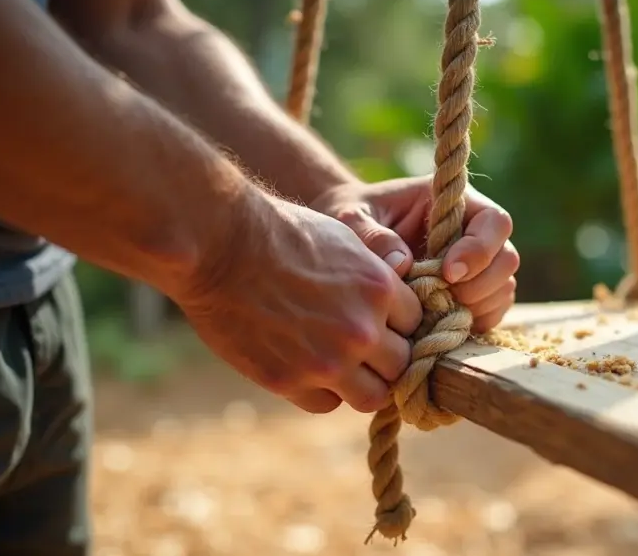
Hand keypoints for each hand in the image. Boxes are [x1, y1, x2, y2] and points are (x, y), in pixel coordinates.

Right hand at [171, 190, 422, 414]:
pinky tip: (307, 369)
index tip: (385, 324)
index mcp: (381, 289)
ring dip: (363, 384)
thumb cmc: (280, 232)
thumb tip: (391, 308)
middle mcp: (362, 330)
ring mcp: (327, 361)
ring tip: (343, 368)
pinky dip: (323, 393)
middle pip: (403, 365)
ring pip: (373, 397)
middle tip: (366, 351)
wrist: (220, 245)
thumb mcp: (345, 242)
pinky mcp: (290, 382)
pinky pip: (327, 404)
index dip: (401, 325)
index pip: (417, 325)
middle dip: (388, 359)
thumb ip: (374, 280)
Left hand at [310, 176, 519, 332]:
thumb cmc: (352, 217)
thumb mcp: (351, 218)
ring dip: (478, 307)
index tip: (447, 272)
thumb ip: (372, 236)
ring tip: (437, 315)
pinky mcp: (470, 295)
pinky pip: (490, 312)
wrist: (348, 239)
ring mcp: (477, 266)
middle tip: (442, 298)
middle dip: (481, 285)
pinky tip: (440, 328)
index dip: (479, 249)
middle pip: (507, 259)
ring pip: (503, 289)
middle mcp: (474, 233)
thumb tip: (402, 265)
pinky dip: (473, 324)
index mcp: (455, 203)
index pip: (494, 222)